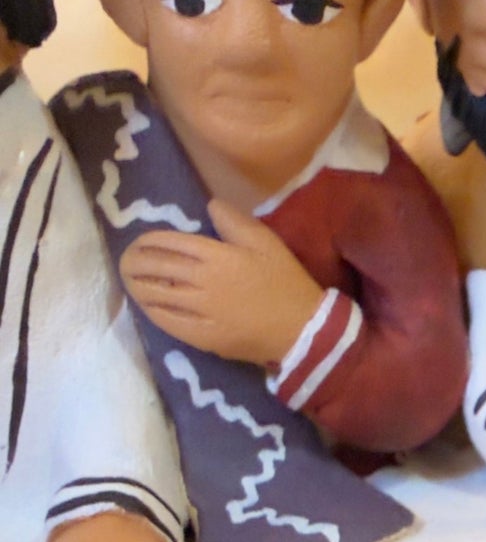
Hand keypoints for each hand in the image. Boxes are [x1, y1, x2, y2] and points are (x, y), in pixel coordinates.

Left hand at [119, 199, 324, 366]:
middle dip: (134, 261)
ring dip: (136, 285)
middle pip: (155, 267)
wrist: (303, 329)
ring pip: (155, 294)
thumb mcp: (267, 243)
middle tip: (126, 260)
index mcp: (216, 255)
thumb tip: (210, 205)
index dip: (148, 241)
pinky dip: (152, 310)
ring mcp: (199, 311)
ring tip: (130, 280)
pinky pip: (167, 321)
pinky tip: (147, 306)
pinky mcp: (202, 336)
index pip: (168, 242)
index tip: (140, 242)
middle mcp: (201, 281)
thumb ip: (236, 222)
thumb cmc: (286, 283)